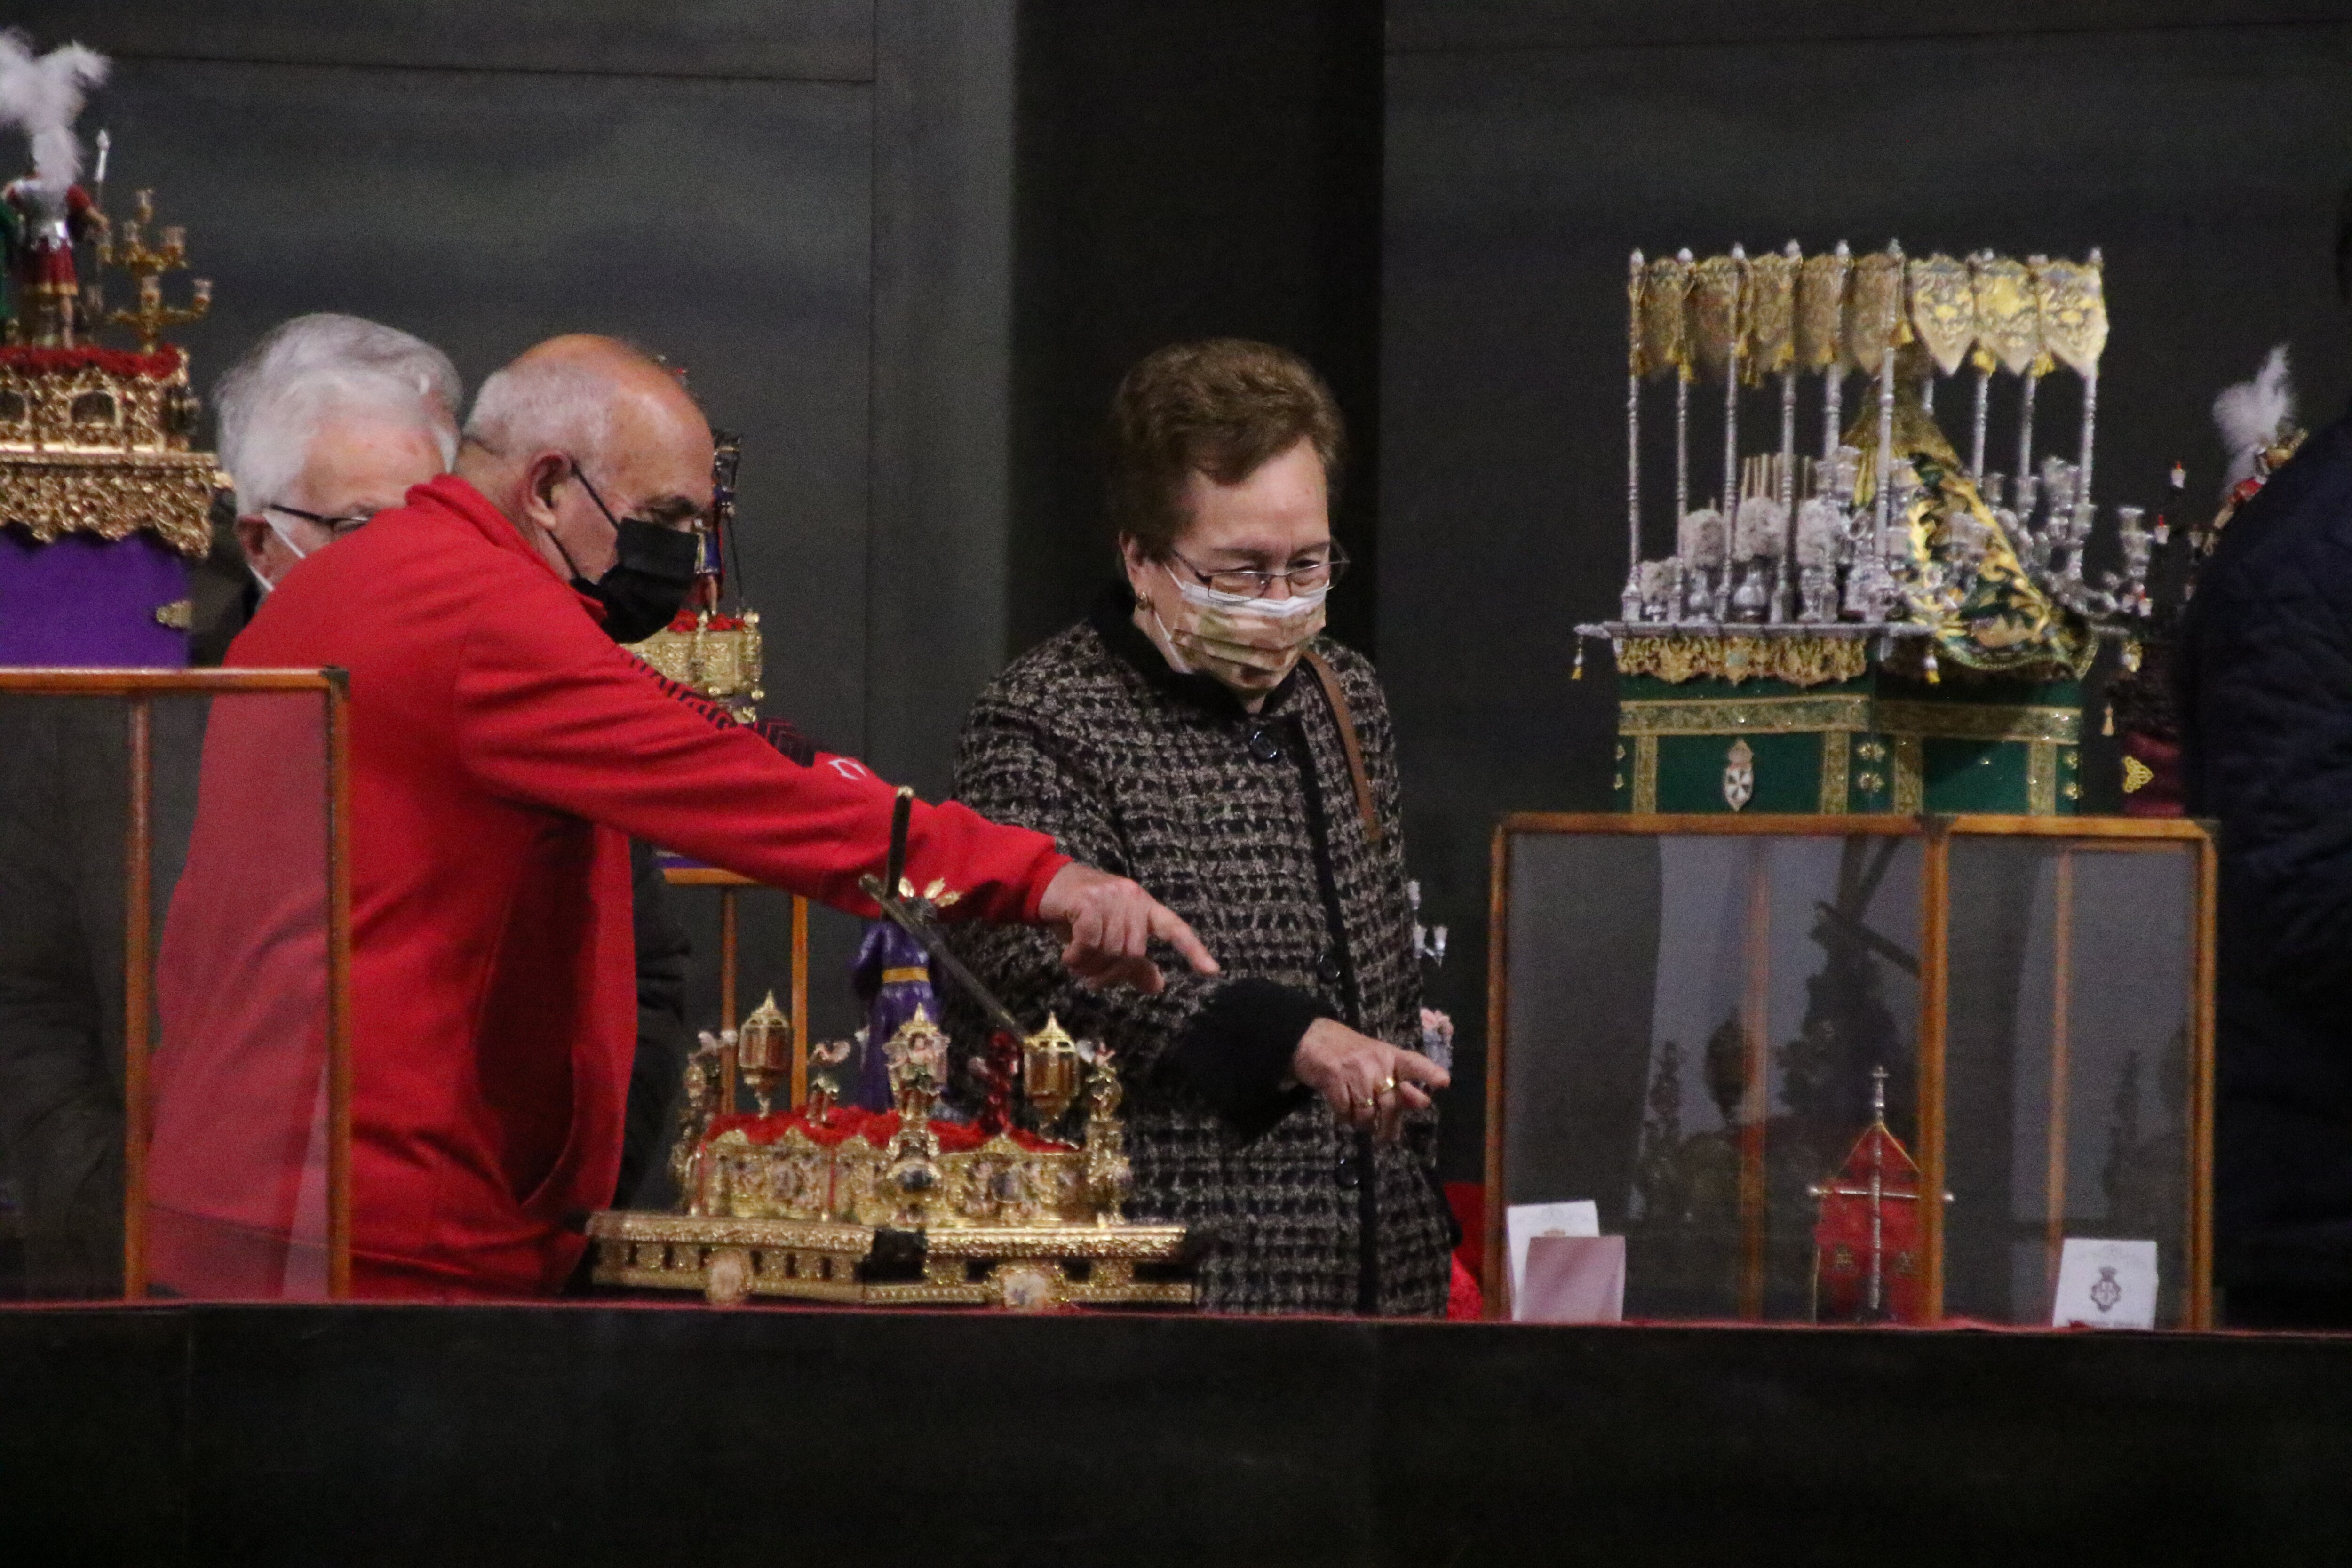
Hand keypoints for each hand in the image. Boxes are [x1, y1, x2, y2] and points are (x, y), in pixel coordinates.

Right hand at [1036, 862, 1218, 994]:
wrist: (1046, 882)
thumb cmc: (1080, 913)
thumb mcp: (1110, 936)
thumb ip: (1134, 962)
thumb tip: (1158, 987)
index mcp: (1145, 906)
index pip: (1175, 929)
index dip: (1194, 951)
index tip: (1212, 972)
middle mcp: (1133, 898)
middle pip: (1134, 952)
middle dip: (1111, 972)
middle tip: (1090, 977)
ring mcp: (1111, 897)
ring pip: (1111, 950)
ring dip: (1091, 967)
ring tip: (1077, 966)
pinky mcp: (1088, 901)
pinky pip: (1090, 942)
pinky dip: (1078, 958)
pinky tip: (1068, 958)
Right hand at [1291, 1018, 1449, 1142]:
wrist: (1311, 1038)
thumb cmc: (1350, 1053)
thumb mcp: (1378, 1064)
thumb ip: (1400, 1084)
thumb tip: (1423, 1103)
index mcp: (1390, 1055)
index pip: (1414, 1064)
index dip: (1429, 1073)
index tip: (1444, 1083)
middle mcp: (1375, 1061)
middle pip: (1390, 1104)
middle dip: (1388, 1127)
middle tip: (1385, 1139)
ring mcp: (1353, 1069)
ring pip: (1366, 1112)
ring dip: (1363, 1124)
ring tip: (1358, 1121)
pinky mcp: (1332, 1077)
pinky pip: (1344, 1110)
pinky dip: (1344, 1118)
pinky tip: (1343, 1112)